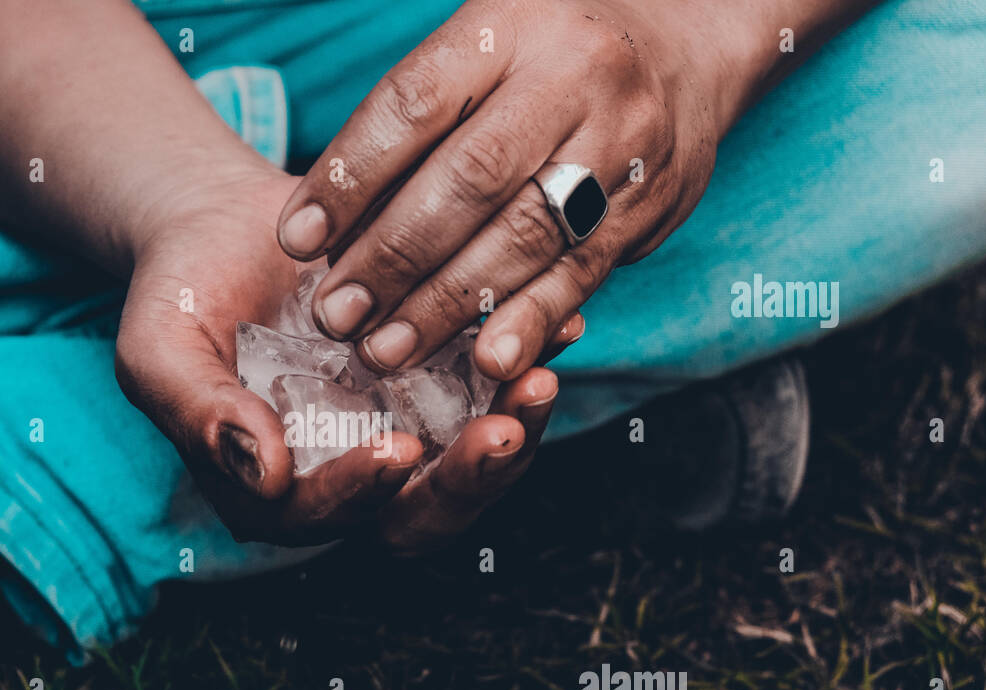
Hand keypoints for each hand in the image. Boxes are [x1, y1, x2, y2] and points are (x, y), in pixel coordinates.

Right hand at [114, 163, 559, 548]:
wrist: (226, 226)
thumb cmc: (180, 293)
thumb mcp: (160, 351)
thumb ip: (199, 416)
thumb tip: (264, 474)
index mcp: (275, 490)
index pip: (327, 517)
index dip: (361, 493)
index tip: (393, 450)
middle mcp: (347, 474)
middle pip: (418, 513)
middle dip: (465, 481)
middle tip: (501, 432)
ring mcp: (401, 429)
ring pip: (468, 462)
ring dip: (513, 432)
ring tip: (537, 379)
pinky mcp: (440, 383)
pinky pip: (493, 390)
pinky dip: (525, 364)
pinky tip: (559, 328)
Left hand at [275, 0, 743, 379]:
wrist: (689, 38)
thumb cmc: (549, 48)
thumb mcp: (484, 39)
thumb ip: (418, 117)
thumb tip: (331, 223)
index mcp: (511, 23)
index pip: (416, 103)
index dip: (351, 176)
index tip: (296, 238)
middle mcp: (572, 78)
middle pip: (469, 179)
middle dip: (392, 257)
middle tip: (336, 315)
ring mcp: (621, 144)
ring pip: (523, 235)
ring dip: (445, 305)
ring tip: (384, 350)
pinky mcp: (650, 207)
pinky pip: (581, 271)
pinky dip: (529, 320)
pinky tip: (485, 359)